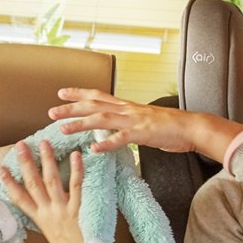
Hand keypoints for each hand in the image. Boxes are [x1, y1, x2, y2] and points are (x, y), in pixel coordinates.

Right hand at [0, 139, 143, 242]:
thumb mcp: (53, 233)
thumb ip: (48, 217)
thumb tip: (45, 203)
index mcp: (40, 220)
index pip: (19, 198)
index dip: (8, 183)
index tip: (0, 168)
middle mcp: (48, 213)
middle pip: (33, 184)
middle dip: (25, 163)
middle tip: (20, 144)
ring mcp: (62, 211)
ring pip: (51, 181)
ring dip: (46, 160)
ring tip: (43, 143)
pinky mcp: (79, 210)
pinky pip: (76, 186)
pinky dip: (76, 170)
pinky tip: (76, 154)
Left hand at [49, 88, 242, 161]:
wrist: (191, 128)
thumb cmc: (168, 127)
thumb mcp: (142, 122)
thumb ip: (126, 124)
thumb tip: (112, 130)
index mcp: (126, 106)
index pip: (98, 95)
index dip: (78, 93)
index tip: (60, 93)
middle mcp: (127, 110)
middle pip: (94, 104)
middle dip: (71, 107)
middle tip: (51, 112)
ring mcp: (134, 121)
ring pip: (102, 119)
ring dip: (80, 123)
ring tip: (63, 128)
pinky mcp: (142, 134)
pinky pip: (121, 139)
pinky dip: (106, 144)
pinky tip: (93, 149)